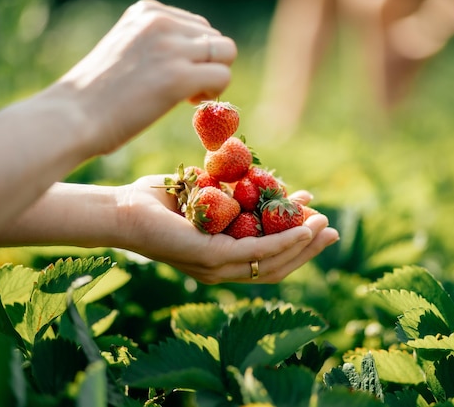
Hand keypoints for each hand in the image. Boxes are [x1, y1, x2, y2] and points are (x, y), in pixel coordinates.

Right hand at [56, 0, 237, 154]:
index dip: (194, 55)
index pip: (197, 25)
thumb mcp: (126, 49)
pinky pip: (223, 76)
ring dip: (215, 78)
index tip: (173, 74)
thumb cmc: (95, 93)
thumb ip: (156, 43)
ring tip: (188, 96)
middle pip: (216, 39)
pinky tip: (188, 103)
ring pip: (226, 53)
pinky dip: (214, 93)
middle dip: (207, 65)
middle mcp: (161, 21)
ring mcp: (171, 48)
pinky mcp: (179, 77)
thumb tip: (195, 55)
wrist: (71, 117)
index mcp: (148, 11)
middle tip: (184, 90)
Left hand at [118, 175, 339, 283]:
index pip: (268, 259)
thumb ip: (231, 198)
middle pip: (277, 266)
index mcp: (222, 259)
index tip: (318, 223)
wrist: (121, 208)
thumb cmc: (159, 201)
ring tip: (324, 225)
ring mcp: (216, 268)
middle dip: (308, 248)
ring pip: (272, 262)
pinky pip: (256, 251)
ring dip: (303, 244)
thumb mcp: (205, 197)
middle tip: (332, 230)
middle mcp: (221, 270)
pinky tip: (302, 227)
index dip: (298, 245)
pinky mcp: (209, 258)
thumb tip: (255, 182)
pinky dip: (283, 240)